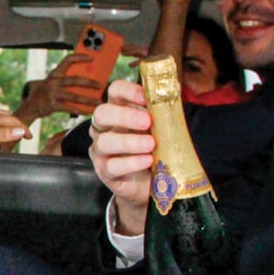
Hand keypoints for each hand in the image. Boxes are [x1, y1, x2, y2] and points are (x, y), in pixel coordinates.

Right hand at [16, 53, 105, 121]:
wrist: (29, 107)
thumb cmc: (45, 94)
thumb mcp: (53, 83)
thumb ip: (66, 80)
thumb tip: (88, 80)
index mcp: (55, 73)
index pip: (68, 60)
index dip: (80, 57)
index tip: (92, 58)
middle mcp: (53, 82)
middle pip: (74, 80)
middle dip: (89, 82)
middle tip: (100, 85)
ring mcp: (52, 94)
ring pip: (74, 96)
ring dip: (88, 100)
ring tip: (98, 102)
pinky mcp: (52, 105)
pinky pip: (69, 108)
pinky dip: (80, 110)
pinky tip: (88, 112)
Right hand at [86, 80, 155, 233]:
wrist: (151, 183)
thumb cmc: (154, 149)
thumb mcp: (159, 129)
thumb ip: (162, 114)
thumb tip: (172, 98)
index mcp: (118, 110)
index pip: (115, 91)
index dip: (129, 91)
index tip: (147, 98)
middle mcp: (104, 128)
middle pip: (102, 113)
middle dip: (125, 116)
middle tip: (147, 122)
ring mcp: (101, 150)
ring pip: (105, 141)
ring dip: (130, 142)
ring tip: (151, 144)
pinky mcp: (104, 171)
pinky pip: (112, 165)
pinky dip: (132, 162)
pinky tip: (147, 160)